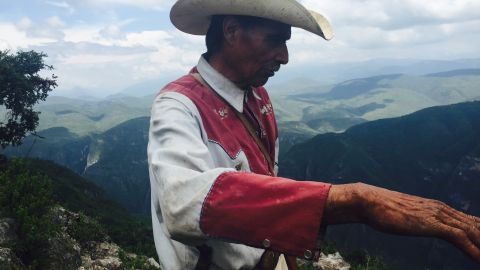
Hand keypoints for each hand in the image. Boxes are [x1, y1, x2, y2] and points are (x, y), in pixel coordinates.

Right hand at [324, 183, 479, 261]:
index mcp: (437, 208)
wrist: (368, 201)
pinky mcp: (432, 223)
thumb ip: (414, 220)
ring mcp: (438, 215)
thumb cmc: (381, 210)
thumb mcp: (403, 217)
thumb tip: (412, 225)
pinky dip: (474, 250)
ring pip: (473, 231)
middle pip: (476, 225)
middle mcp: (442, 209)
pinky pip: (460, 238)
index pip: (469, 221)